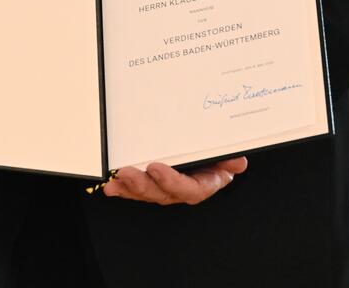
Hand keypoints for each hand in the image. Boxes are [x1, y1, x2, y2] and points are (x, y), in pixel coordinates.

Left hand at [102, 156, 246, 204]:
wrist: (210, 154)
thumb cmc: (218, 156)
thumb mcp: (228, 156)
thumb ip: (231, 160)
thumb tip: (238, 162)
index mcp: (202, 185)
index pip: (188, 189)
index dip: (171, 181)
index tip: (156, 168)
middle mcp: (181, 190)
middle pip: (161, 193)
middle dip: (142, 185)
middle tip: (127, 172)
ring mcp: (164, 188)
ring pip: (146, 192)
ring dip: (129, 188)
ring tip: (114, 181)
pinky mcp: (151, 184)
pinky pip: (136, 189)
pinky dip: (123, 188)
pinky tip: (110, 186)